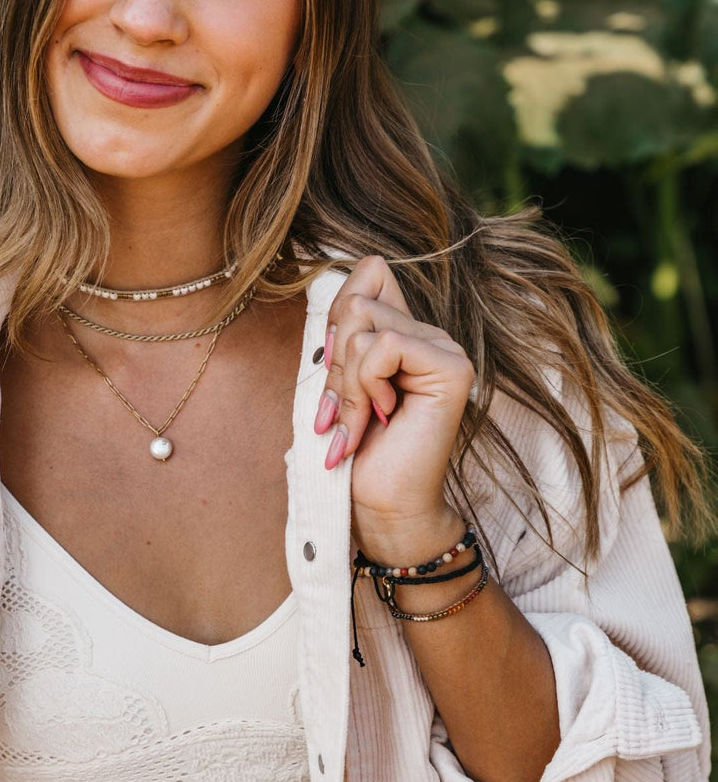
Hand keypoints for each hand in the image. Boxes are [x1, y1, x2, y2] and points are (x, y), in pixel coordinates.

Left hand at [314, 256, 474, 554]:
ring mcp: (444, 349)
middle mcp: (428, 335)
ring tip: (358, 423)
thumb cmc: (356, 453)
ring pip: (362, 324)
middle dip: (335, 364)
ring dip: (346, 384)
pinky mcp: (451, 368)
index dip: (336, 315)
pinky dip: (366, 385)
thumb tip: (329, 292)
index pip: (367, 273)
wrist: (380, 507)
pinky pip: (384, 345)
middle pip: (356, 301)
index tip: (333, 369)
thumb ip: (341, 339)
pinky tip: (381, 418)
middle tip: (341, 413)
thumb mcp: (336, 385)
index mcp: (402, 333)